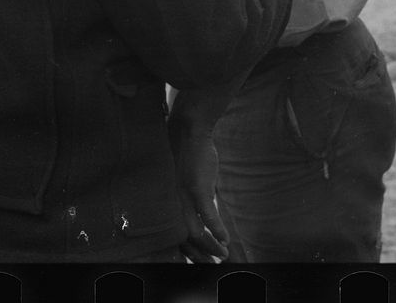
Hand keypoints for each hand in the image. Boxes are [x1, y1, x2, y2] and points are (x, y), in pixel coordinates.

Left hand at [169, 124, 228, 262]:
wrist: (188, 130)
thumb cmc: (189, 154)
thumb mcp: (187, 179)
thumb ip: (192, 195)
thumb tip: (203, 207)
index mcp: (171, 203)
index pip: (176, 235)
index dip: (189, 250)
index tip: (202, 259)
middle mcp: (174, 203)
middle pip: (185, 238)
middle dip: (200, 254)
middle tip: (213, 263)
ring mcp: (184, 197)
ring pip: (196, 231)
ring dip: (211, 245)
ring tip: (223, 254)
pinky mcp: (197, 188)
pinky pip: (207, 215)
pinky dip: (216, 229)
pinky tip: (225, 238)